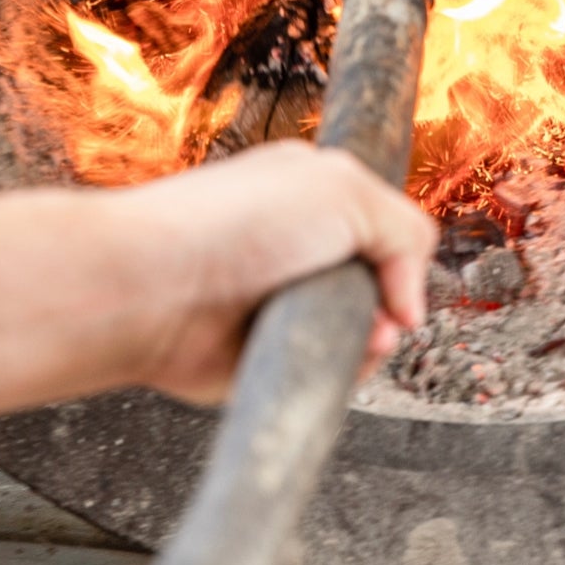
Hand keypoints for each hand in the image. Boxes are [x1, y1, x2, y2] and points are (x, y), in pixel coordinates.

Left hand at [112, 142, 436, 404]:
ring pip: (355, 337)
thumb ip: (405, 230)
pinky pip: (319, 375)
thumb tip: (407, 302)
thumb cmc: (230, 224)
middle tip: (379, 310)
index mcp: (311, 194)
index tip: (398, 273)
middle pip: (376, 289)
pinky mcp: (261, 355)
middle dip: (387, 307)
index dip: (400, 257)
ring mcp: (276, 305)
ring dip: (364, 343)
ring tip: (340, 332)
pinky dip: (329, 372)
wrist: (156, 287)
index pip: (383, 229)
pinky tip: (315, 354)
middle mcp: (293, 248)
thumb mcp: (347, 190)